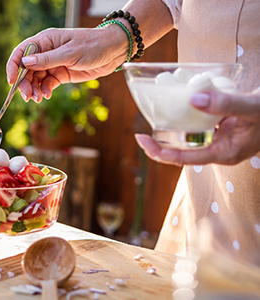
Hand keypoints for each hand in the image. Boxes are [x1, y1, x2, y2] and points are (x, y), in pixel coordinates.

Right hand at [6, 27, 127, 101]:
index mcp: (45, 40)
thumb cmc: (93, 45)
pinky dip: (44, 91)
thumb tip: (25, 63)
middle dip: (25, 83)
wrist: (113, 52)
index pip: (22, 52)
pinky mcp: (60, 74)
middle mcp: (46, 52)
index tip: (11, 82)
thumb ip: (47, 59)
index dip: (13, 66)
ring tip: (37, 99)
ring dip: (34, 89)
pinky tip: (46, 96)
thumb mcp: (70, 53)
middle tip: (27, 97)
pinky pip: (47, 84)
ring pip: (36, 79)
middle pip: (27, 69)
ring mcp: (53, 64)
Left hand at [135, 90, 259, 165]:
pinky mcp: (221, 128)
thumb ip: (226, 104)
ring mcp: (219, 139)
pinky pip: (197, 124)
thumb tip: (193, 99)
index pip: (184, 158)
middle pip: (181, 151)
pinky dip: (186, 115)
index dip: (161, 152)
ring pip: (188, 137)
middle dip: (160, 143)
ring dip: (171, 128)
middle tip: (140, 132)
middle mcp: (218, 149)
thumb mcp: (252, 108)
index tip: (142, 141)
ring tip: (154, 115)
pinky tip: (178, 102)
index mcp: (224, 153)